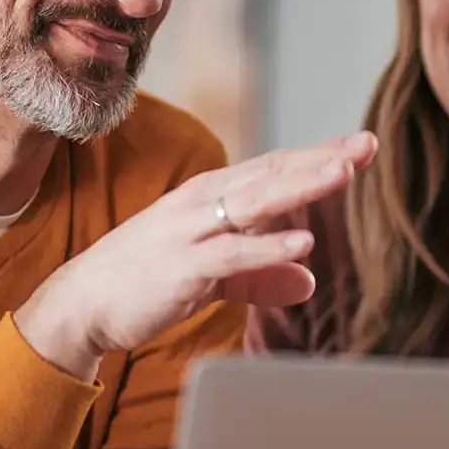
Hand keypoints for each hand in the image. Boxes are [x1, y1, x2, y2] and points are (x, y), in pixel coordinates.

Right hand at [14, 131, 378, 378]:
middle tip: (366, 144)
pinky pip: (233, 254)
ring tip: (345, 172)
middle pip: (272, 174)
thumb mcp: (213, 275)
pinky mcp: (183, 267)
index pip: (273, 168)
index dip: (318, 156)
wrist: (83, 304)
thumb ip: (261, 275)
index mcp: (210, 196)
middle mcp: (202, 203)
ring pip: (256, 202)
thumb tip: (308, 280)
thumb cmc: (146, 281)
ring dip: (302, 185)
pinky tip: (303, 240)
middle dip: (321, 159)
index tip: (360, 145)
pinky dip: (269, 246)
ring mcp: (190, 232)